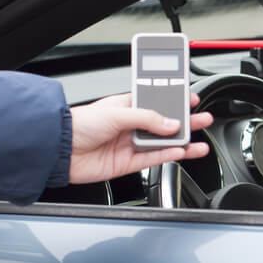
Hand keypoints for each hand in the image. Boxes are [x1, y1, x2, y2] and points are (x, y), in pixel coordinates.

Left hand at [68, 92, 212, 183]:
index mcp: (128, 106)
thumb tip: (171, 124)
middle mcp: (131, 125)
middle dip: (185, 121)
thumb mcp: (117, 112)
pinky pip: (154, 159)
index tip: (192, 98)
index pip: (158, 101)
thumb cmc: (79, 124)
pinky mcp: (128, 163)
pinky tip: (182, 151)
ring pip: (163, 143)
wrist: (59, 150)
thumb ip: (147, 118)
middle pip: (164, 123)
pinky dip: (169, 156)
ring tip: (200, 141)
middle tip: (203, 118)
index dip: (175, 100)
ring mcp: (130, 144)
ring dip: (182, 142)